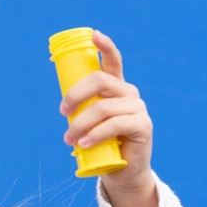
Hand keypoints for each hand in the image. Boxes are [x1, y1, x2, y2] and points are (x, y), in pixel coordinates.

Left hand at [60, 30, 156, 206]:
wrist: (121, 172)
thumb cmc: (101, 144)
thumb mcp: (88, 123)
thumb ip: (82, 110)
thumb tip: (63, 105)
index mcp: (115, 89)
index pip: (113, 62)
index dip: (105, 47)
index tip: (94, 35)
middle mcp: (128, 94)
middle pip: (101, 81)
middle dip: (76, 94)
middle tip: (62, 113)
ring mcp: (138, 109)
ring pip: (104, 107)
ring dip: (81, 124)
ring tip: (69, 140)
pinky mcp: (143, 126)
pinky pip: (116, 124)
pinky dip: (96, 134)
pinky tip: (85, 144)